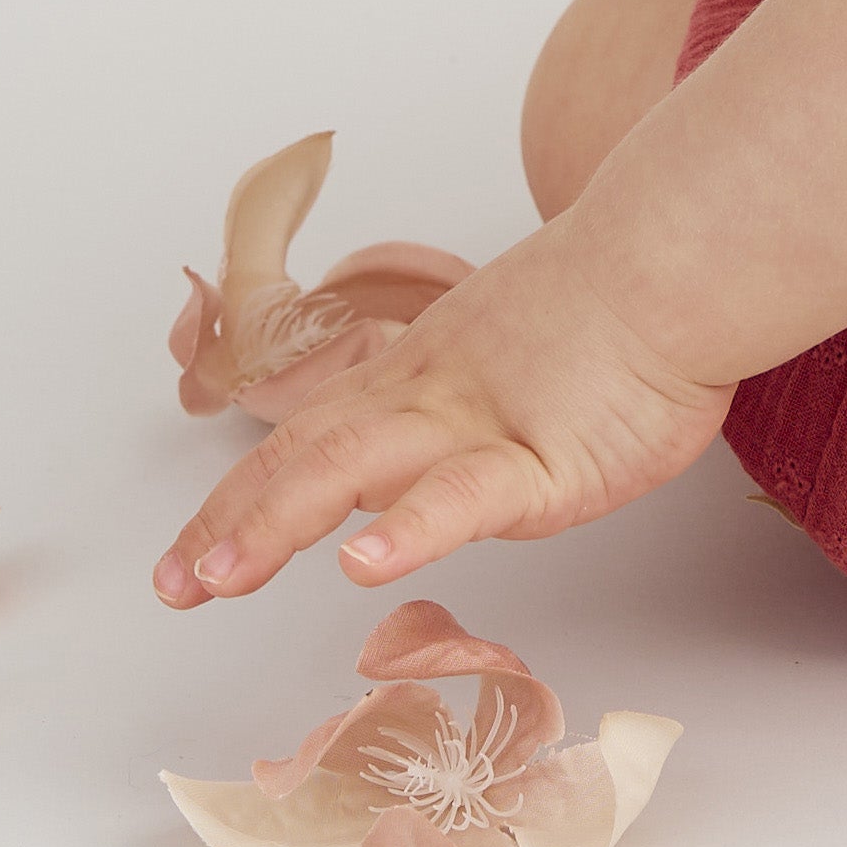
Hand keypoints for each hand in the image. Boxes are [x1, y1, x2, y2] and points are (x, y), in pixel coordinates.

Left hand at [150, 227, 729, 606]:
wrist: (676, 260)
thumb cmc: (607, 314)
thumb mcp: (500, 359)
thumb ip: (452, 415)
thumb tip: (405, 471)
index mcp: (414, 383)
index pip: (303, 443)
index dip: (237, 501)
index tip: (184, 560)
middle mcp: (425, 403)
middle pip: (304, 459)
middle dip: (230, 524)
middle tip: (170, 586)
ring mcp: (477, 428)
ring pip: (356, 469)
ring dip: (277, 522)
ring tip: (219, 575)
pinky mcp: (544, 464)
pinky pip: (466, 497)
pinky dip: (409, 528)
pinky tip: (365, 562)